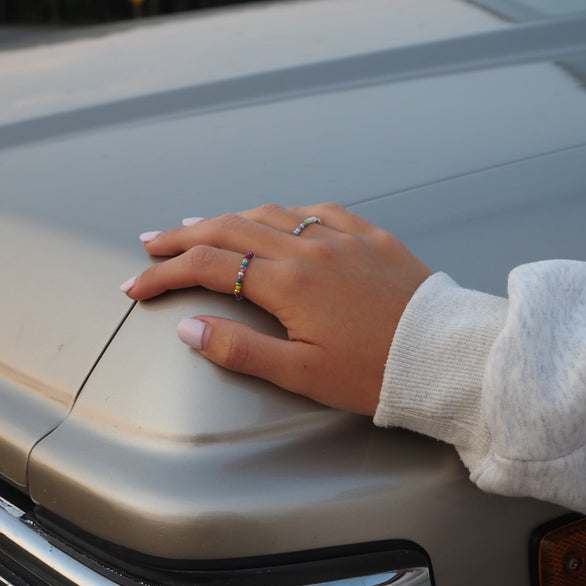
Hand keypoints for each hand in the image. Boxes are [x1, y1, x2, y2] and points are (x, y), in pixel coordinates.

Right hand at [121, 203, 431, 414]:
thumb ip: (240, 349)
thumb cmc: (378, 373)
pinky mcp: (372, 238)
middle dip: (183, 236)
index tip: (137, 286)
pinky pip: (318, 210)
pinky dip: (284, 212)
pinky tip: (278, 217)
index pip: (209, 266)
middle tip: (151, 244)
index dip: (165, 273)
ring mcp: (342, 237)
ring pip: (271, 213)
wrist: (448, 358)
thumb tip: (190, 329)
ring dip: (228, 217)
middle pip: (230, 228)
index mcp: (288, 282)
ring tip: (199, 225)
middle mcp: (310, 249)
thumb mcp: (302, 374)